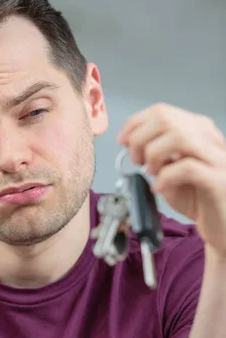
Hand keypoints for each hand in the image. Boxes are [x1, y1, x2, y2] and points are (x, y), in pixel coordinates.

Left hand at [117, 103, 225, 257]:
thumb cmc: (198, 199)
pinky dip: (165, 177)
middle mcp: (209, 139)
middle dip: (140, 139)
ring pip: (178, 137)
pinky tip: (160, 187)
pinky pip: (188, 168)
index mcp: (197, 131)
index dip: (135, 124)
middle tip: (136, 160)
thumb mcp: (170, 171)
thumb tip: (132, 143)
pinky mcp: (219, 180)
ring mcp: (216, 158)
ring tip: (149, 171)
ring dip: (153, 153)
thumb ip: (156, 154)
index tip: (123, 141)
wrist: (222, 225)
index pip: (161, 112)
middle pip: (166, 120)